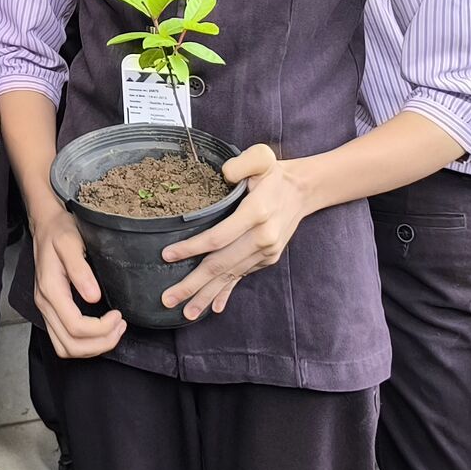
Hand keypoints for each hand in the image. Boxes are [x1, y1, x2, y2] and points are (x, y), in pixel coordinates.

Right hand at [27, 203, 125, 357]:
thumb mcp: (71, 242)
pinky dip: (84, 344)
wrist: (46, 225)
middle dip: (100, 343)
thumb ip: (81, 270)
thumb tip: (94, 297)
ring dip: (92, 348)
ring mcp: (45, 309)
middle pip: (70, 345)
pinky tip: (100, 332)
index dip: (101, 329)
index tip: (119, 315)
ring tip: (113, 332)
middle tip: (120, 327)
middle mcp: (44, 304)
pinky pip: (63, 341)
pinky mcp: (50, 310)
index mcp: (50, 290)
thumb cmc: (60, 232)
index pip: (76, 327)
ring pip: (65, 348)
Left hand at [158, 144, 307, 318]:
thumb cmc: (274, 173)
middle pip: (221, 265)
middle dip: (192, 284)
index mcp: (256, 213)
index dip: (191, 248)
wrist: (303, 191)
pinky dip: (227, 292)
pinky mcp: (266, 258)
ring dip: (206, 295)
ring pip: (229, 276)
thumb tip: (224, 174)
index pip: (218, 237)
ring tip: (185, 311)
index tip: (167, 255)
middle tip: (167, 298)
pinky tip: (215, 307)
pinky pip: (242, 277)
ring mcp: (265, 252)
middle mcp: (262, 237)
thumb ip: (242, 164)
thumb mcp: (261, 158)